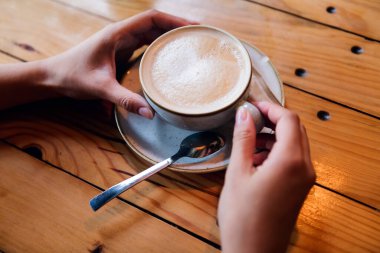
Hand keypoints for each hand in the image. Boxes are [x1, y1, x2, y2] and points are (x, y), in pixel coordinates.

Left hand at [43, 10, 195, 117]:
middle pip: (155, 24)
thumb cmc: (72, 76)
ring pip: (151, 33)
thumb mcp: (99, 88)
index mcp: (117, 34)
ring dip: (169, 36)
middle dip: (176, 27)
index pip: (151, 19)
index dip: (173, 20)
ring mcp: (121, 42)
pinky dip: (159, 46)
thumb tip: (150, 112)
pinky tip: (170, 55)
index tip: (192, 26)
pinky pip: (145, 44)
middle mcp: (121, 35)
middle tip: (197, 36)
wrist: (54, 77)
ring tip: (188, 43)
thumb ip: (124, 99)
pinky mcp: (121, 52)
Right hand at [218, 102, 315, 252]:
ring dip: (274, 137)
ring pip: (295, 144)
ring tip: (249, 144)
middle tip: (250, 120)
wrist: (253, 252)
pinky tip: (256, 161)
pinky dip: (277, 152)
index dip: (270, 108)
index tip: (253, 105)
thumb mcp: (238, 173)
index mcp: (291, 161)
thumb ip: (243, 139)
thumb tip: (244, 114)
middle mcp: (305, 168)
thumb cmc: (243, 218)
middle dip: (272, 121)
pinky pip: (293, 160)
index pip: (289, 120)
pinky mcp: (300, 188)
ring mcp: (305, 179)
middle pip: (295, 130)